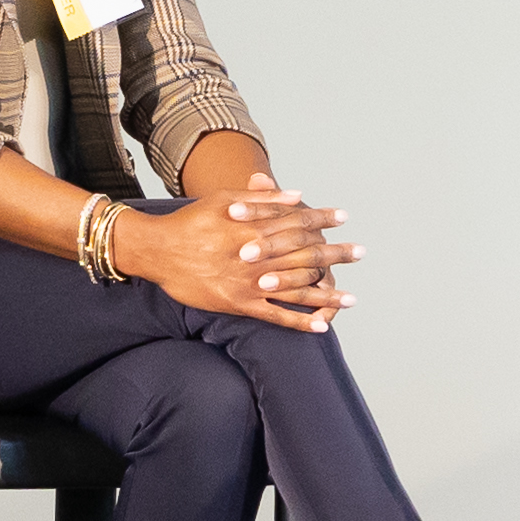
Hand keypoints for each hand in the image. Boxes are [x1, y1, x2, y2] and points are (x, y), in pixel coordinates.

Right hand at [125, 182, 356, 330]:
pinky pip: (275, 317)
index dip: (322, 218)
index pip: (298, 221)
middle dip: (335, 255)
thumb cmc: (191, 221)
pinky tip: (321, 325)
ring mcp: (249, 283)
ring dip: (327, 295)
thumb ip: (262, 198)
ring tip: (352, 299)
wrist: (158, 250)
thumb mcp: (225, 199)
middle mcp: (257, 256)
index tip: (344, 217)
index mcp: (255, 228)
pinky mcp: (238, 304)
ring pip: (296, 290)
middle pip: (305, 255)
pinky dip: (299, 322)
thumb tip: (297, 194)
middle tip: (360, 253)